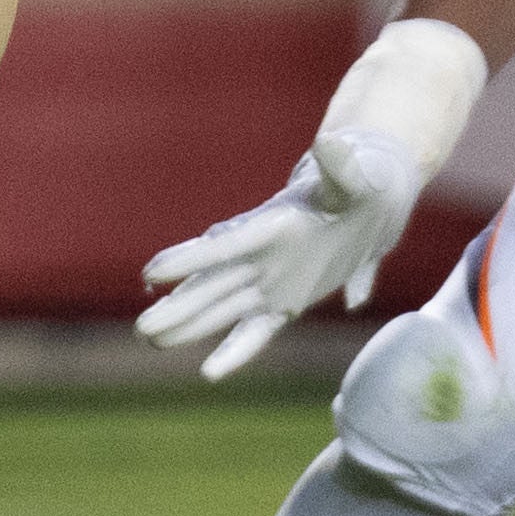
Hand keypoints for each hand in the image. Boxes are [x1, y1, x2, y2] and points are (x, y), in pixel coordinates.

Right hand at [134, 18, 487, 377]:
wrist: (373, 195)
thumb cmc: (364, 181)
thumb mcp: (357, 177)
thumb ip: (340, 169)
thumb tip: (330, 142)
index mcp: (273, 225)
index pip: (225, 245)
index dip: (190, 259)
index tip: (152, 271)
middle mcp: (263, 255)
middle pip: (213, 284)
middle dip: (179, 305)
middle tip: (141, 327)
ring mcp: (272, 281)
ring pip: (223, 308)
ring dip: (190, 325)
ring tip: (150, 340)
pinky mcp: (289, 301)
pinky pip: (258, 330)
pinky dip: (237, 350)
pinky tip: (209, 373)